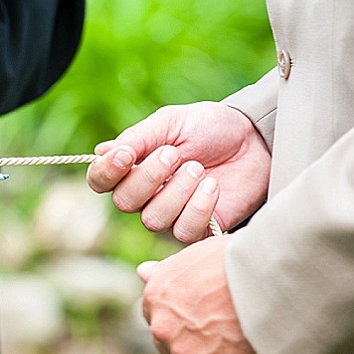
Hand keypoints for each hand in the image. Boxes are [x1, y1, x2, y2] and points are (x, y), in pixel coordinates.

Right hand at [87, 101, 271, 241]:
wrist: (254, 141)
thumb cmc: (208, 127)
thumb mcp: (171, 122)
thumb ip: (137, 138)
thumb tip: (101, 152)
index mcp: (131, 165)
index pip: (100, 180)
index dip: (106, 172)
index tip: (126, 156)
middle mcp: (144, 193)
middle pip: (124, 202)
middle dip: (149, 178)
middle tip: (174, 154)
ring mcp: (169, 213)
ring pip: (153, 219)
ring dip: (178, 191)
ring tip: (199, 169)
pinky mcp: (196, 229)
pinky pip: (183, 230)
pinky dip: (199, 207)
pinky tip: (212, 187)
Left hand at [139, 238, 263, 353]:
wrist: (264, 277)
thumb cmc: (234, 261)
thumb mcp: (193, 254)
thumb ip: (166, 270)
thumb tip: (143, 272)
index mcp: (155, 294)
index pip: (155, 320)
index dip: (177, 324)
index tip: (195, 324)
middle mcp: (162, 325)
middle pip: (167, 348)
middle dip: (187, 347)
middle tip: (215, 339)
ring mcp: (184, 352)